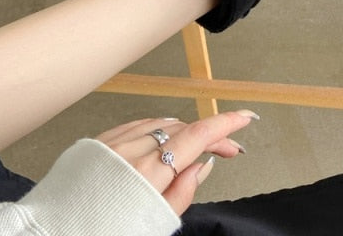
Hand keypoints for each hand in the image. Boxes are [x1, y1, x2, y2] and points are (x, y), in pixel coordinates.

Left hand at [96, 110, 257, 214]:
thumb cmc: (100, 234)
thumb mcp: (151, 224)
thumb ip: (181, 194)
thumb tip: (202, 166)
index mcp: (147, 174)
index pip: (197, 136)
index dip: (226, 124)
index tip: (245, 118)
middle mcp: (130, 151)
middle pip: (183, 128)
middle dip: (210, 134)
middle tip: (228, 149)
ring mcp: (112, 143)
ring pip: (161, 123)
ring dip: (185, 131)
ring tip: (198, 148)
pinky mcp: (97, 142)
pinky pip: (137, 125)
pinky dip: (159, 128)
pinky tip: (165, 137)